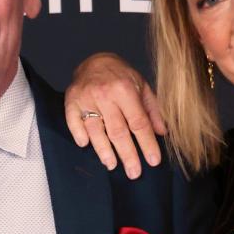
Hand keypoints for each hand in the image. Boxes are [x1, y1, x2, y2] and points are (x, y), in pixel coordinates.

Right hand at [64, 53, 164, 178]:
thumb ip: (152, 109)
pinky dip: (80, 135)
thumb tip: (162, 132)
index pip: (138, 122)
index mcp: (125, 90)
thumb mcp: (142, 86)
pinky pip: (74, 123)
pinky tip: (86, 146)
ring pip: (96, 131)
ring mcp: (86, 99)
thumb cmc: (120, 76)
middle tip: (134, 173)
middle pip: (118, 131)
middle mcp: (105, 95)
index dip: (147, 143)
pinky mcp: (70, 102)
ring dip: (104, 151)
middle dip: (128, 155)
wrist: (94, 60)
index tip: (153, 161)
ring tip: (112, 165)